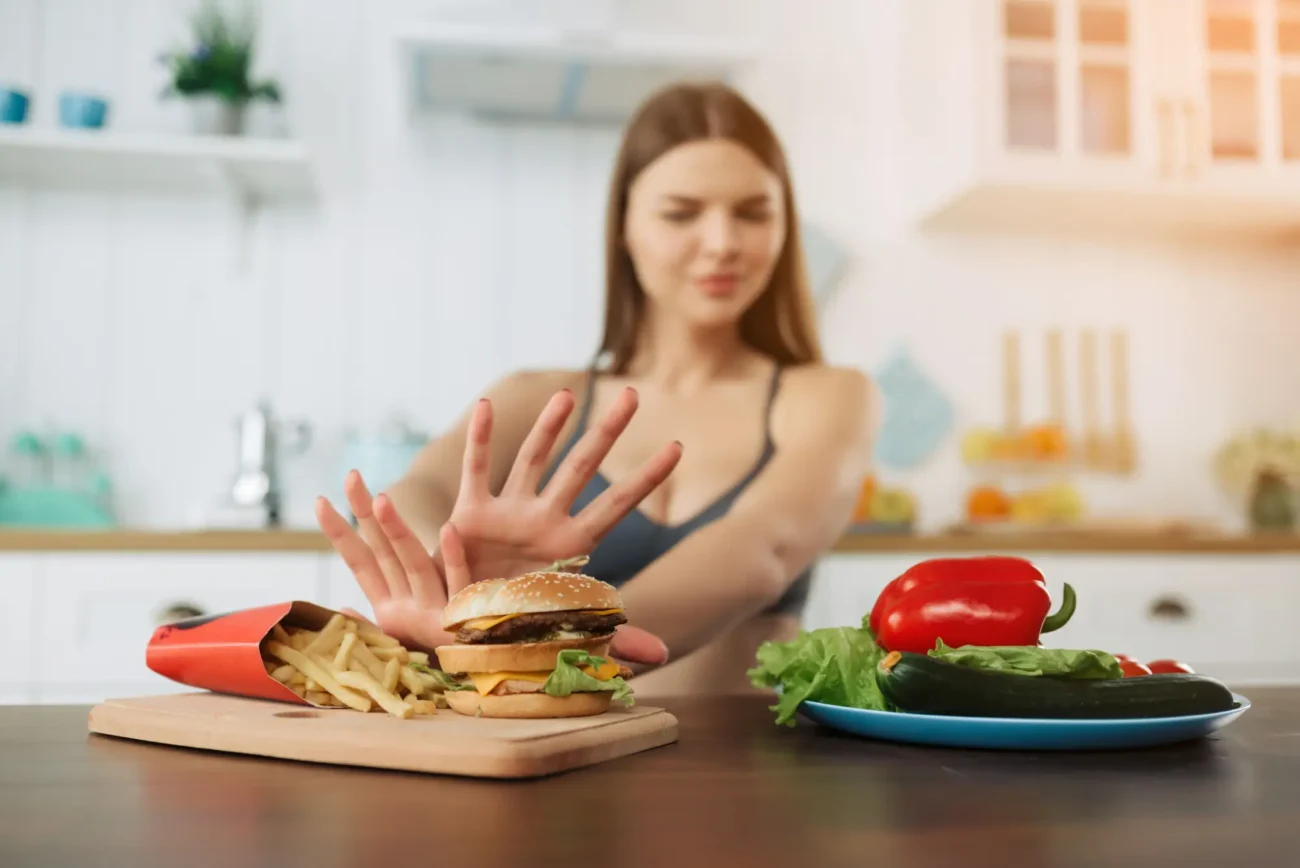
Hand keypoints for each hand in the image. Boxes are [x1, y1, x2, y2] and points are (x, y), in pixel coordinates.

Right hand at [315, 386, 680, 666]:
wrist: (462, 629)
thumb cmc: (517, 624)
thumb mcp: (567, 631)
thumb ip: (613, 638)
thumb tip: (662, 658)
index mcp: (572, 545)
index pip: (617, 504)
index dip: (647, 478)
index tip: (678, 446)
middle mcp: (544, 519)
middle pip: (581, 467)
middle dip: (606, 432)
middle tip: (632, 394)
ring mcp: (510, 512)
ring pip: (533, 458)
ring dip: (549, 427)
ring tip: (567, 394)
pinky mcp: (472, 514)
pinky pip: (478, 470)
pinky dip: (481, 439)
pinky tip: (488, 405)